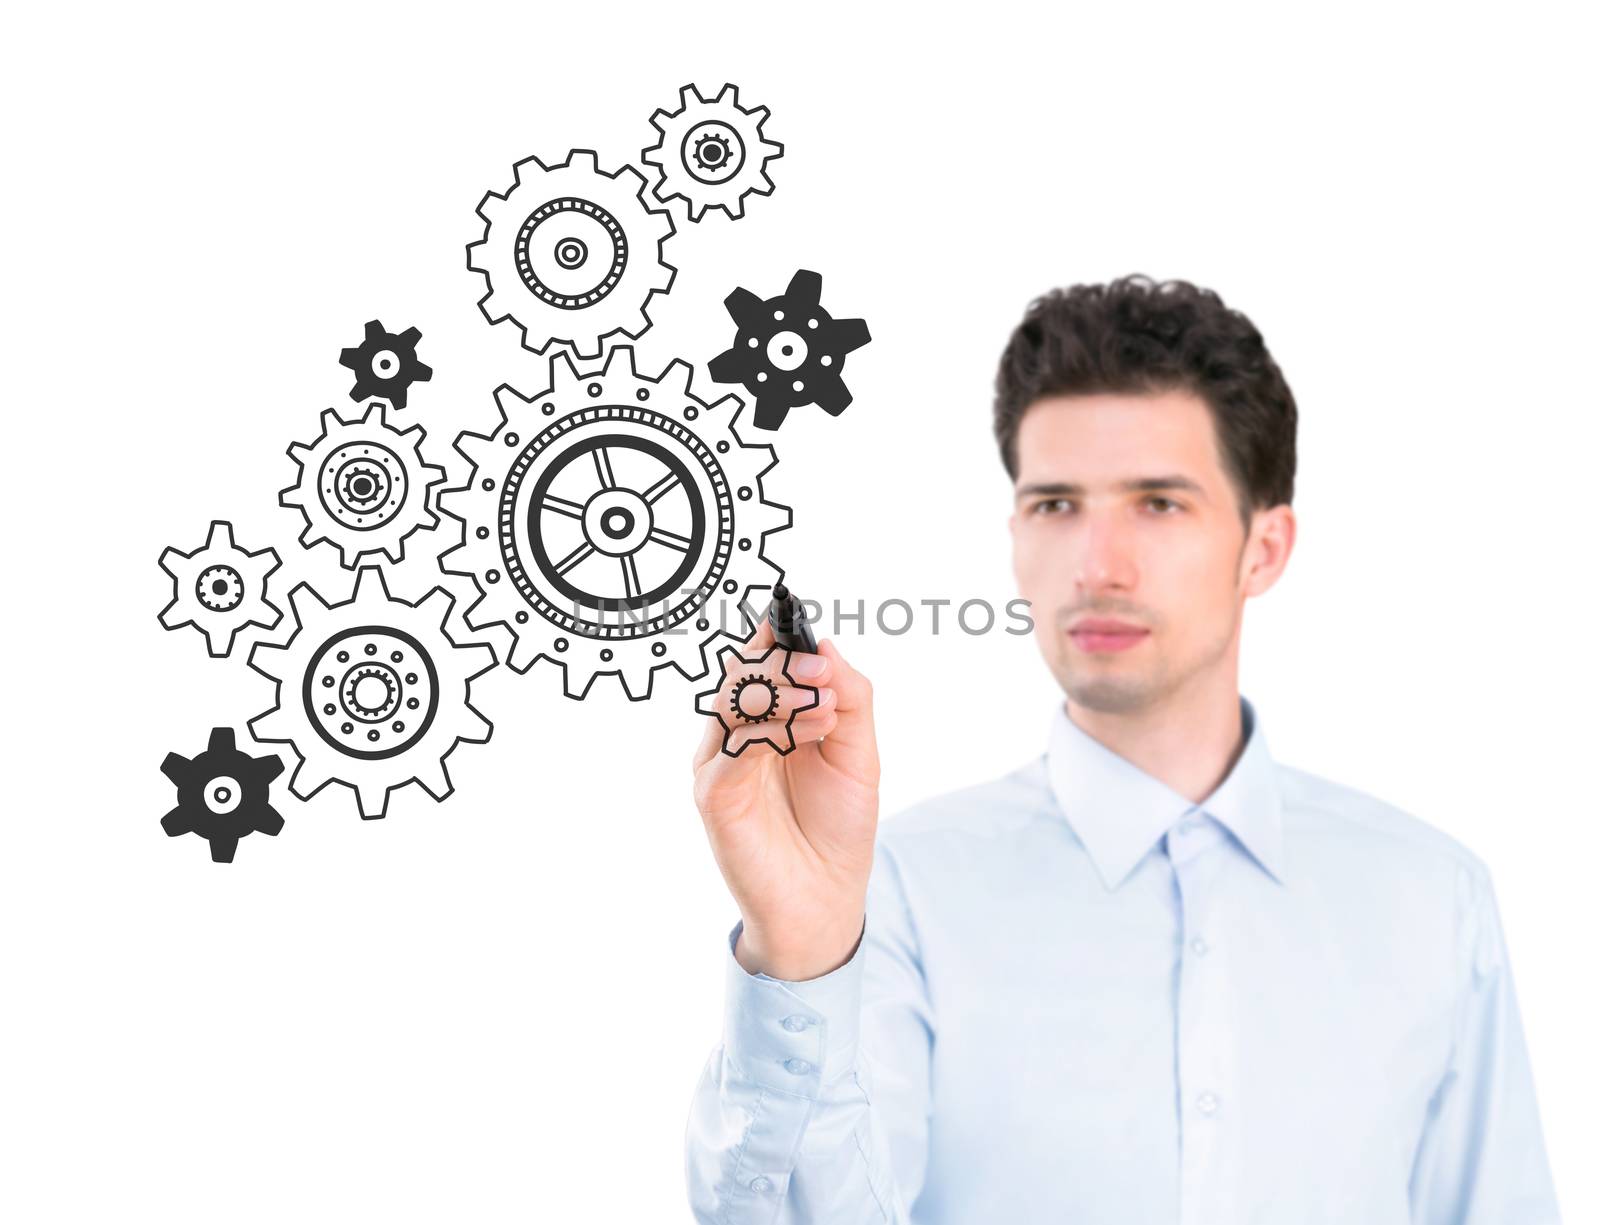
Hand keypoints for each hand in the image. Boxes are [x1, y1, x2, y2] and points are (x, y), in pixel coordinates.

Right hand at [692, 618, 879, 981]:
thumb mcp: (859, 752)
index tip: (797, 614)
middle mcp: (737, 733)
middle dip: (783, 661)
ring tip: (825, 705)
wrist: (826, 897)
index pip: (761, 658)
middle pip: (742, 671)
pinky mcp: (714, 795)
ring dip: (781, 692)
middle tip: (822, 671)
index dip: (777, 633)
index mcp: (768, 716)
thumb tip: (827, 645)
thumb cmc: (837, 826)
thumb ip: (850, 696)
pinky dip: (770, 731)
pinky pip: (731, 748)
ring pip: (732, 700)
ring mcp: (721, 762)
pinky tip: (810, 732)